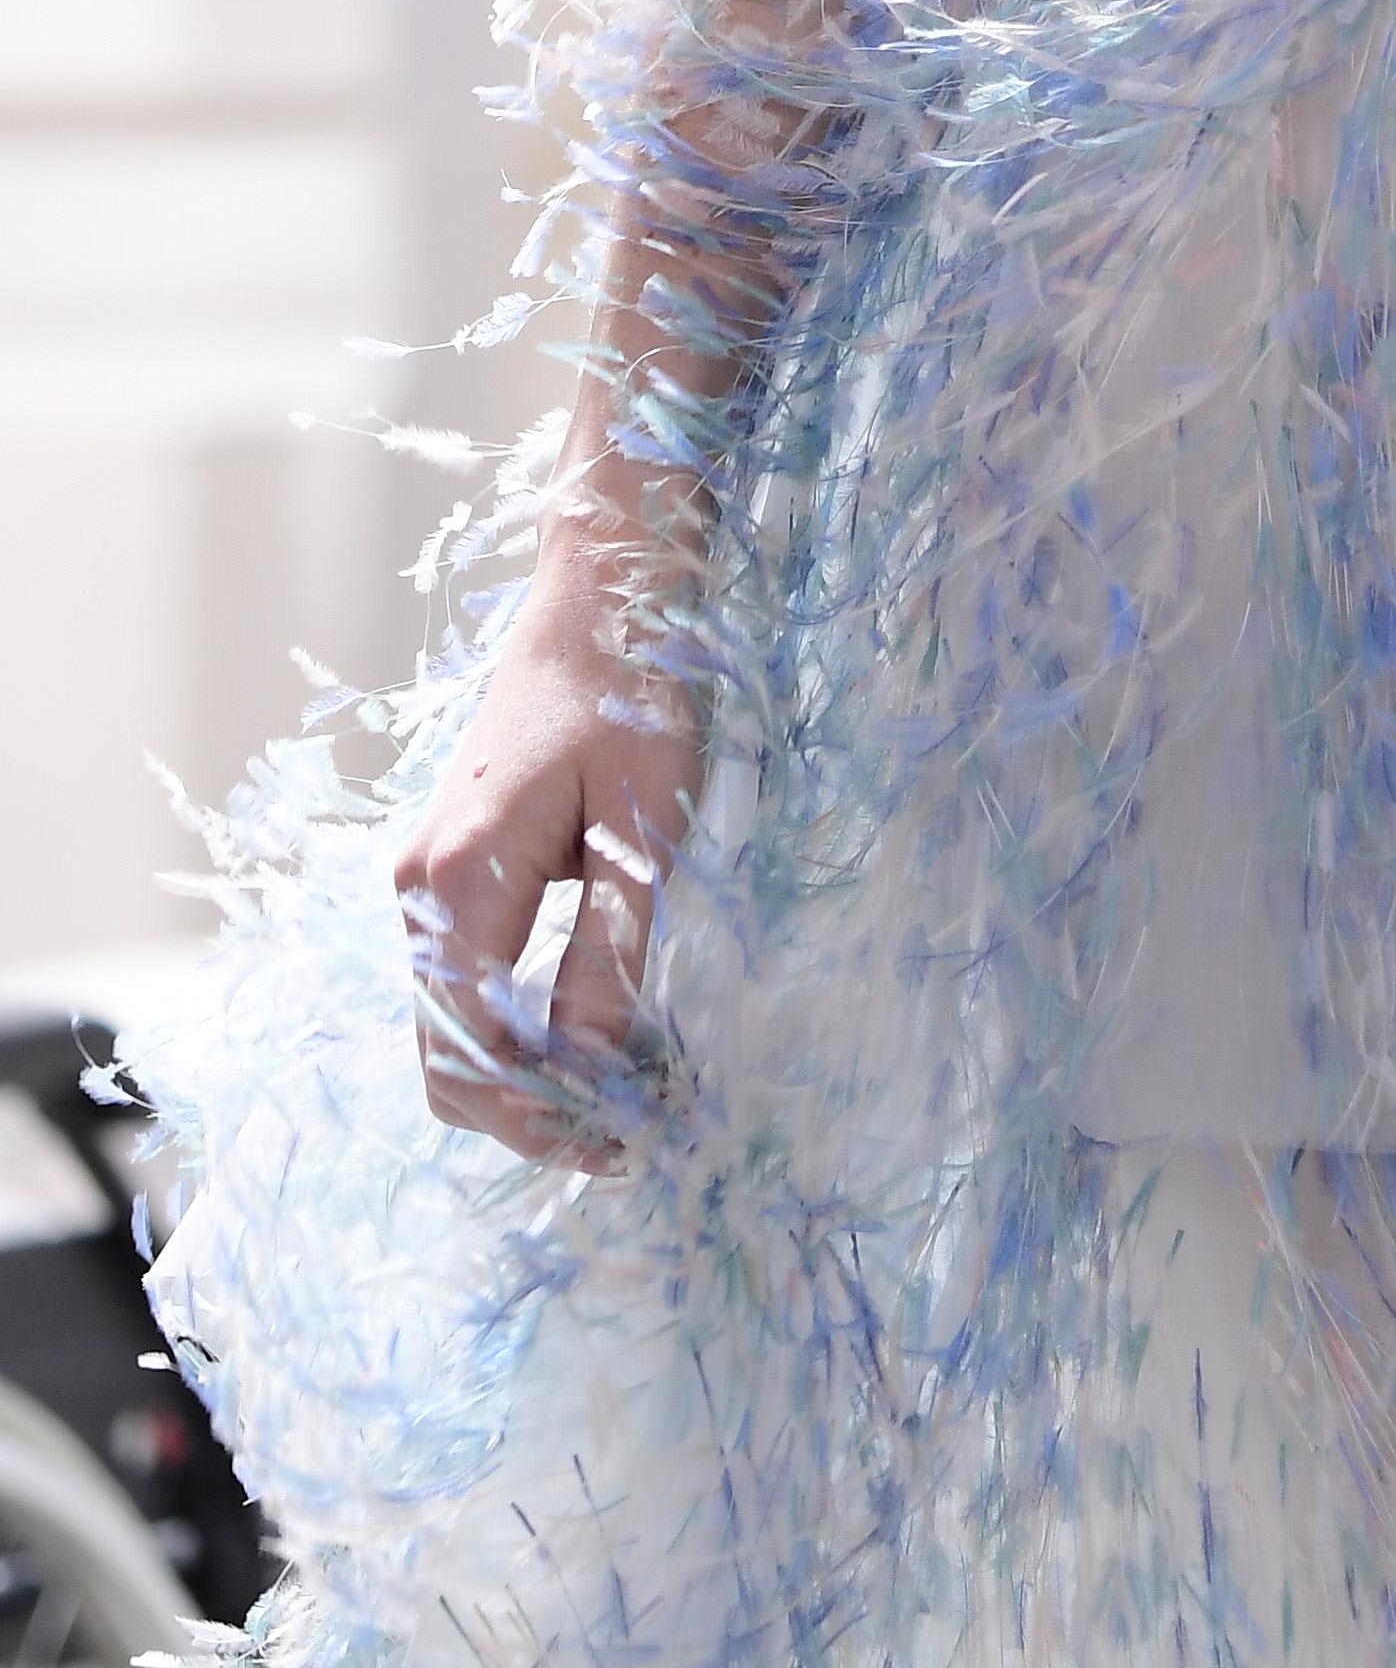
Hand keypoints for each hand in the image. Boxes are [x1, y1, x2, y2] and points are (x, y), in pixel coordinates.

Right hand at [390, 538, 706, 1161]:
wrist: (602, 596)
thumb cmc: (632, 694)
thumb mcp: (640, 828)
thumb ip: (609, 952)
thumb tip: (594, 1069)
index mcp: (458, 880)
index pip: (472, 1053)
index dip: (543, 1113)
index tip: (627, 1133)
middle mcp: (419, 889)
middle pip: (448, 1055)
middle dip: (530, 1110)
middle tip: (631, 1129)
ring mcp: (425, 879)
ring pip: (453, 1025)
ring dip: (526, 1075)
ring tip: (625, 1089)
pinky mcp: (451, 869)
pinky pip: (467, 982)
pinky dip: (518, 1028)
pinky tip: (594, 1030)